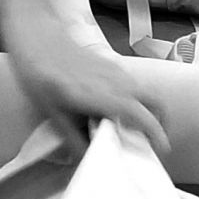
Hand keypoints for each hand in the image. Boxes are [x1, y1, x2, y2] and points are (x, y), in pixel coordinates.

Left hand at [2, 20, 168, 158]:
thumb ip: (73, 138)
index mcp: (103, 96)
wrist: (38, 38)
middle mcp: (116, 81)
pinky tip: (117, 111)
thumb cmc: (41, 73)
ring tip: (135, 130)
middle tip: (152, 140)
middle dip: (160, 122)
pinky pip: (134, 84)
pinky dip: (137, 100)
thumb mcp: (53, 114)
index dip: (155, 132)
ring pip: (146, 91)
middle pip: (154, 100)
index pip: (141, 114)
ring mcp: (116, 70)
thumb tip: (84, 159)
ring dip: (149, 110)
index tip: (161, 148)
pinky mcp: (111, 64)